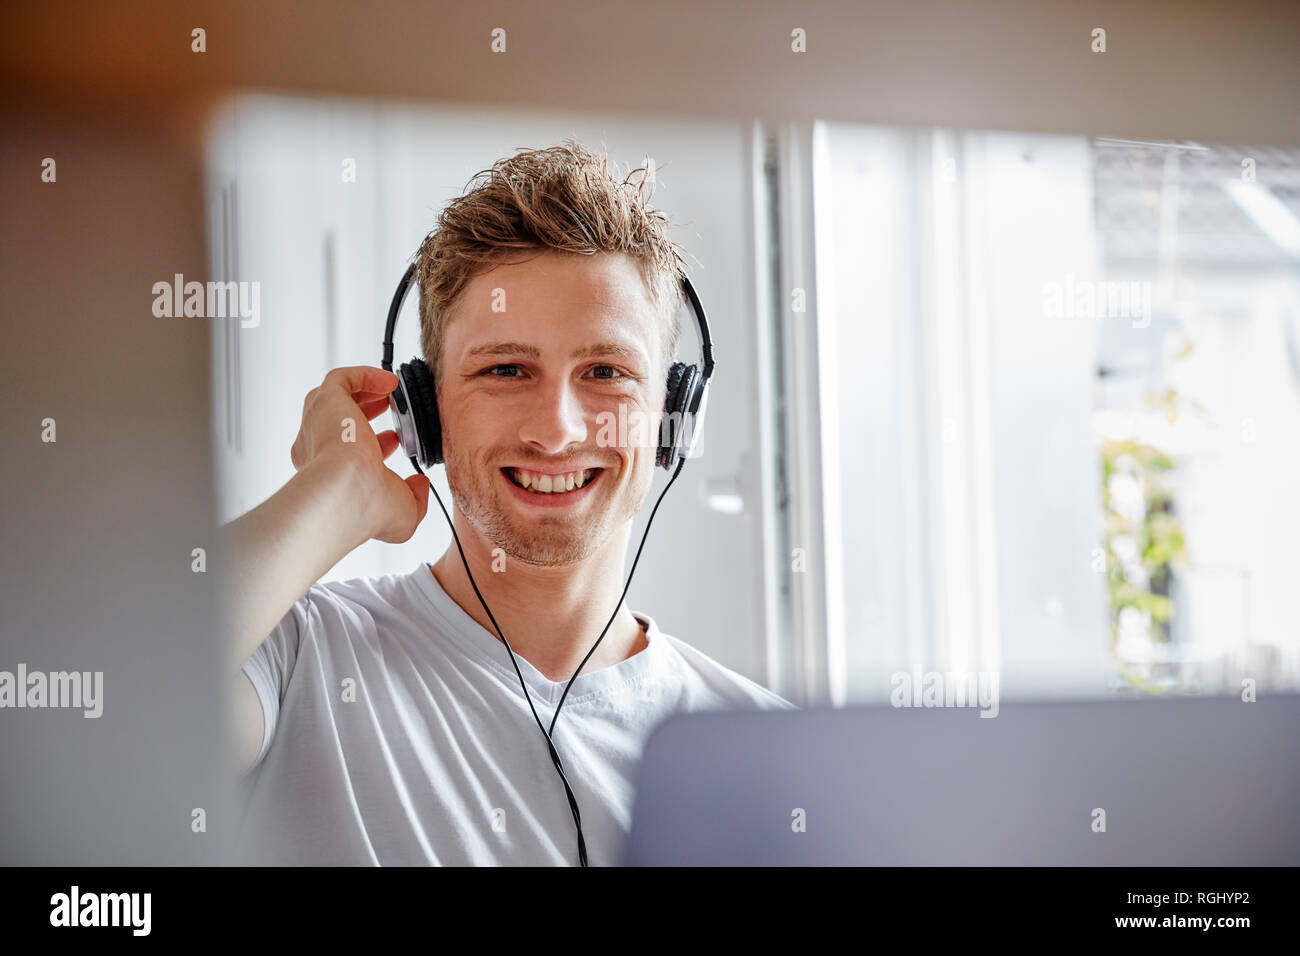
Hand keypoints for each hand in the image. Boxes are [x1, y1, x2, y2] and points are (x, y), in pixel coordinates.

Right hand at [289, 365, 430, 543]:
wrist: (347, 493)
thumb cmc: (368, 509)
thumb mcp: (403, 512)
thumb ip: (415, 497)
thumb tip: (420, 483)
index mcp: (328, 474)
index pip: (347, 451)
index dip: (375, 443)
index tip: (395, 440)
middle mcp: (317, 447)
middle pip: (336, 419)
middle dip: (365, 411)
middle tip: (390, 408)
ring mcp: (318, 423)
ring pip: (333, 396)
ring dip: (362, 390)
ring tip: (389, 389)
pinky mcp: (325, 402)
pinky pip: (341, 378)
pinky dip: (365, 375)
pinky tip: (390, 382)